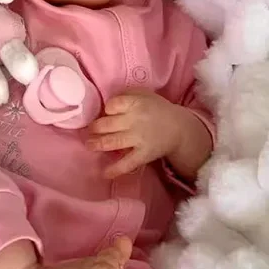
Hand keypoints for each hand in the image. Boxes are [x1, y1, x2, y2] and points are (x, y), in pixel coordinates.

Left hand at [87, 91, 210, 179]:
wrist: (179, 128)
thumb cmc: (157, 110)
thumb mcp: (144, 95)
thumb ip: (126, 95)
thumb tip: (106, 104)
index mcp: (136, 104)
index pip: (113, 105)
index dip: (107, 109)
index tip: (106, 113)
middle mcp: (136, 120)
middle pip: (108, 124)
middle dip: (95, 128)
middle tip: (89, 131)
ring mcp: (139, 138)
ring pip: (113, 141)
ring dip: (97, 144)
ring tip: (89, 145)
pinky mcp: (143, 154)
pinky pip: (128, 163)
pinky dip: (116, 169)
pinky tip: (105, 173)